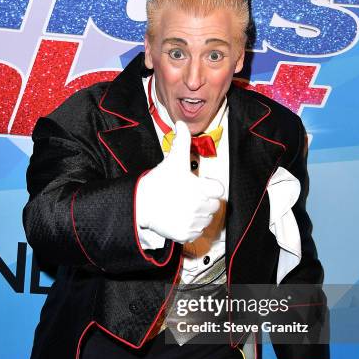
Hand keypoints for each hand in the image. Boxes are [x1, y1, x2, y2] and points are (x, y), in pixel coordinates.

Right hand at [136, 121, 224, 243]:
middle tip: (188, 197)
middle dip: (204, 201)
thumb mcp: (173, 161)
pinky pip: (196, 232)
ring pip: (206, 219)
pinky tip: (179, 218)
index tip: (199, 186)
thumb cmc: (158, 182)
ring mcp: (193, 221)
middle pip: (214, 205)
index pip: (218, 190)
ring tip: (182, 207)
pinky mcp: (186, 234)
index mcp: (201, 188)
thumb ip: (182, 142)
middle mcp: (200, 206)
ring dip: (198, 214)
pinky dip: (190, 227)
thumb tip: (181, 124)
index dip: (209, 187)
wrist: (140, 204)